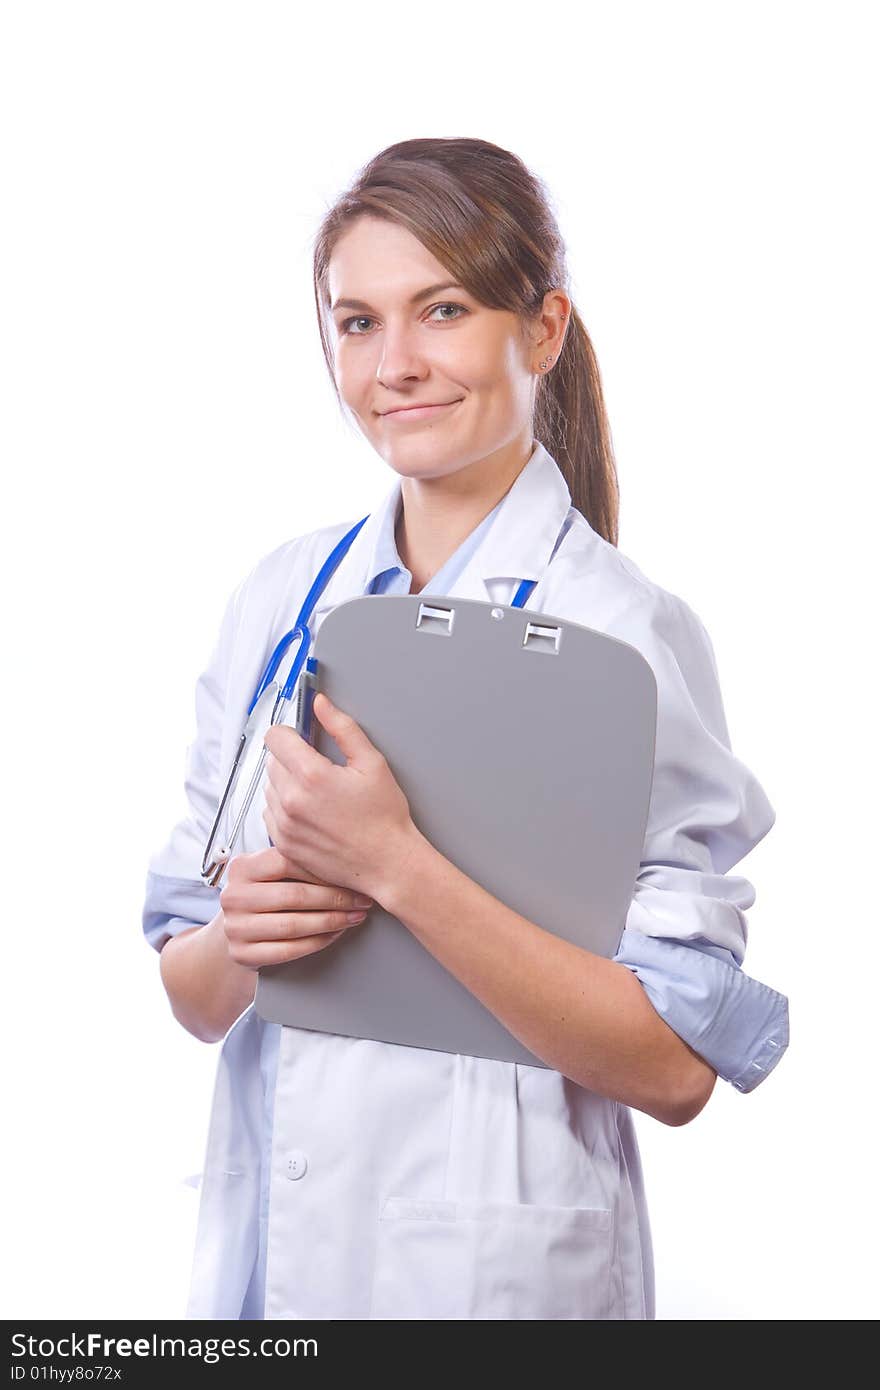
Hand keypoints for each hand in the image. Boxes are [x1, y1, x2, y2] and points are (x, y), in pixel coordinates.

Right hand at [218, 846, 374, 969]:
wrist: (239, 930)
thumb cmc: (264, 896)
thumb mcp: (270, 873)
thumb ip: (296, 862)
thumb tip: (346, 860)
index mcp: (242, 867)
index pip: (286, 861)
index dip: (323, 870)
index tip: (352, 875)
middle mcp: (233, 896)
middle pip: (294, 895)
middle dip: (335, 898)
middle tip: (361, 899)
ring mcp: (235, 927)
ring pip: (293, 925)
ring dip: (331, 921)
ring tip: (353, 916)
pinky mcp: (243, 954)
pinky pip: (288, 950)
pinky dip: (317, 942)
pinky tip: (334, 933)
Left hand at [262, 691, 417, 901]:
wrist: (387, 863)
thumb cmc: (384, 817)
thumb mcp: (372, 763)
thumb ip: (342, 728)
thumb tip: (320, 704)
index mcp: (311, 776)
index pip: (275, 737)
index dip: (291, 733)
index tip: (304, 740)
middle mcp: (292, 801)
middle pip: (272, 761)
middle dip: (292, 759)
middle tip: (320, 771)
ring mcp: (284, 825)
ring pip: (269, 788)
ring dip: (287, 784)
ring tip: (318, 795)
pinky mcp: (283, 844)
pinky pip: (270, 814)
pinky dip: (285, 809)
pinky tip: (311, 813)